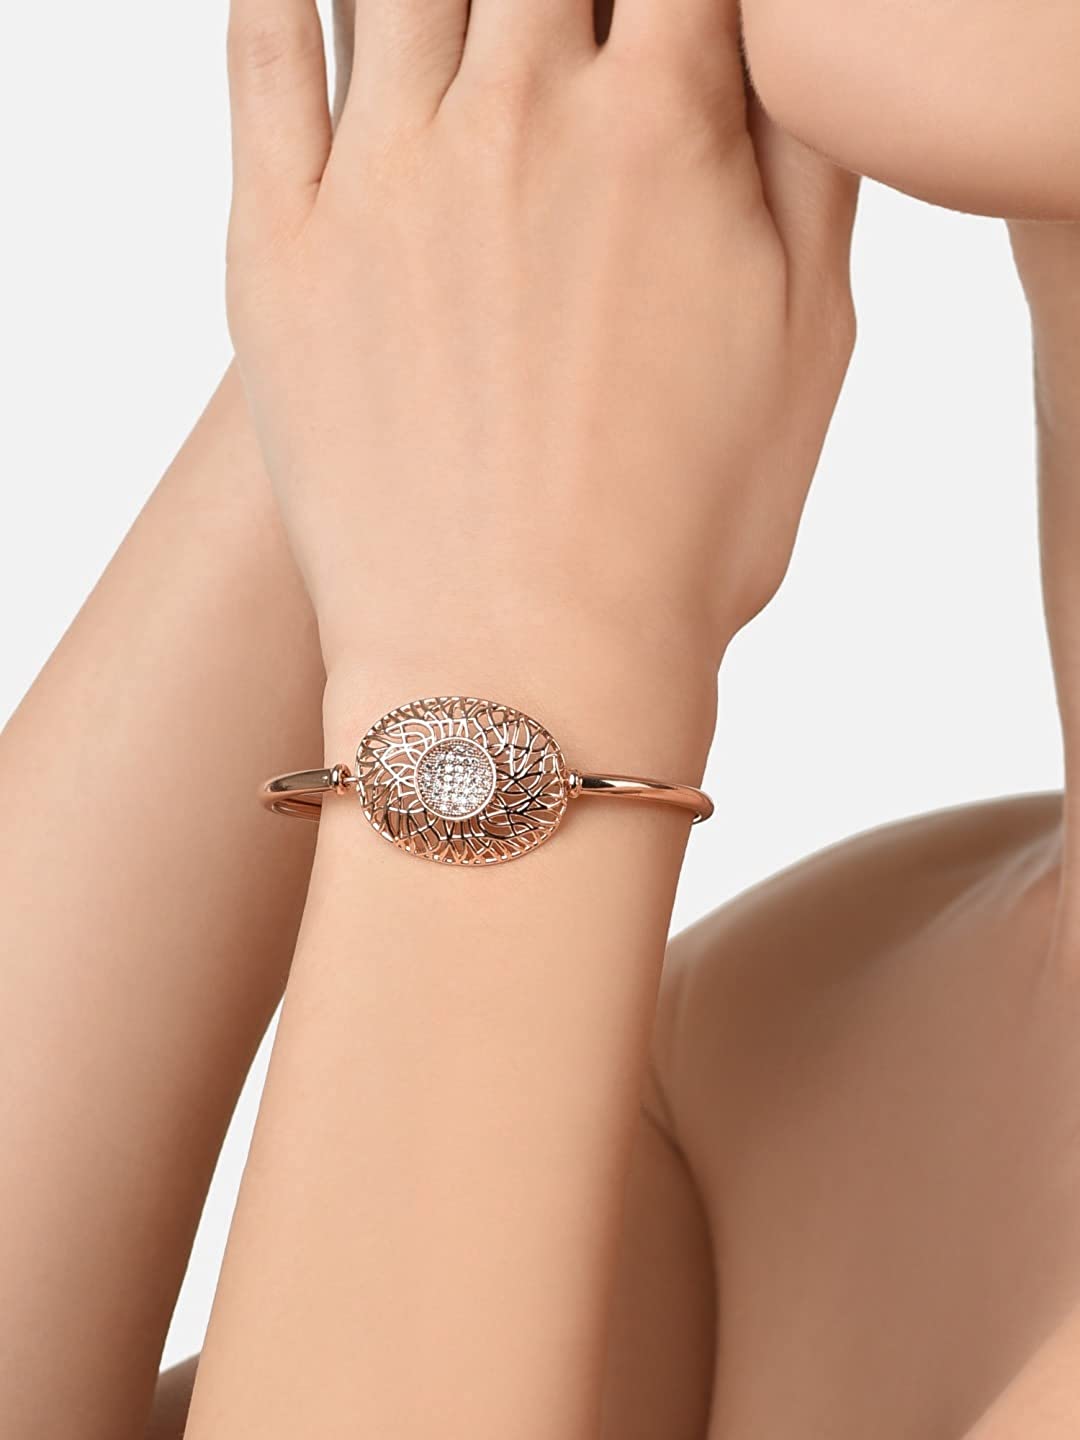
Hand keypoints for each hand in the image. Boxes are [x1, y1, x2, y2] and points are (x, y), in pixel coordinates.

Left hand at [225, 0, 856, 718]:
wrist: (522, 668)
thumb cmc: (681, 535)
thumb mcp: (812, 340)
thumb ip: (808, 154)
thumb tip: (781, 34)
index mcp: (664, 125)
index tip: (659, 28)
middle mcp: (519, 117)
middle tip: (560, 44)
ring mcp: (384, 177)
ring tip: (470, 30)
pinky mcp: (281, 248)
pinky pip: (262, 59)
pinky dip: (284, 0)